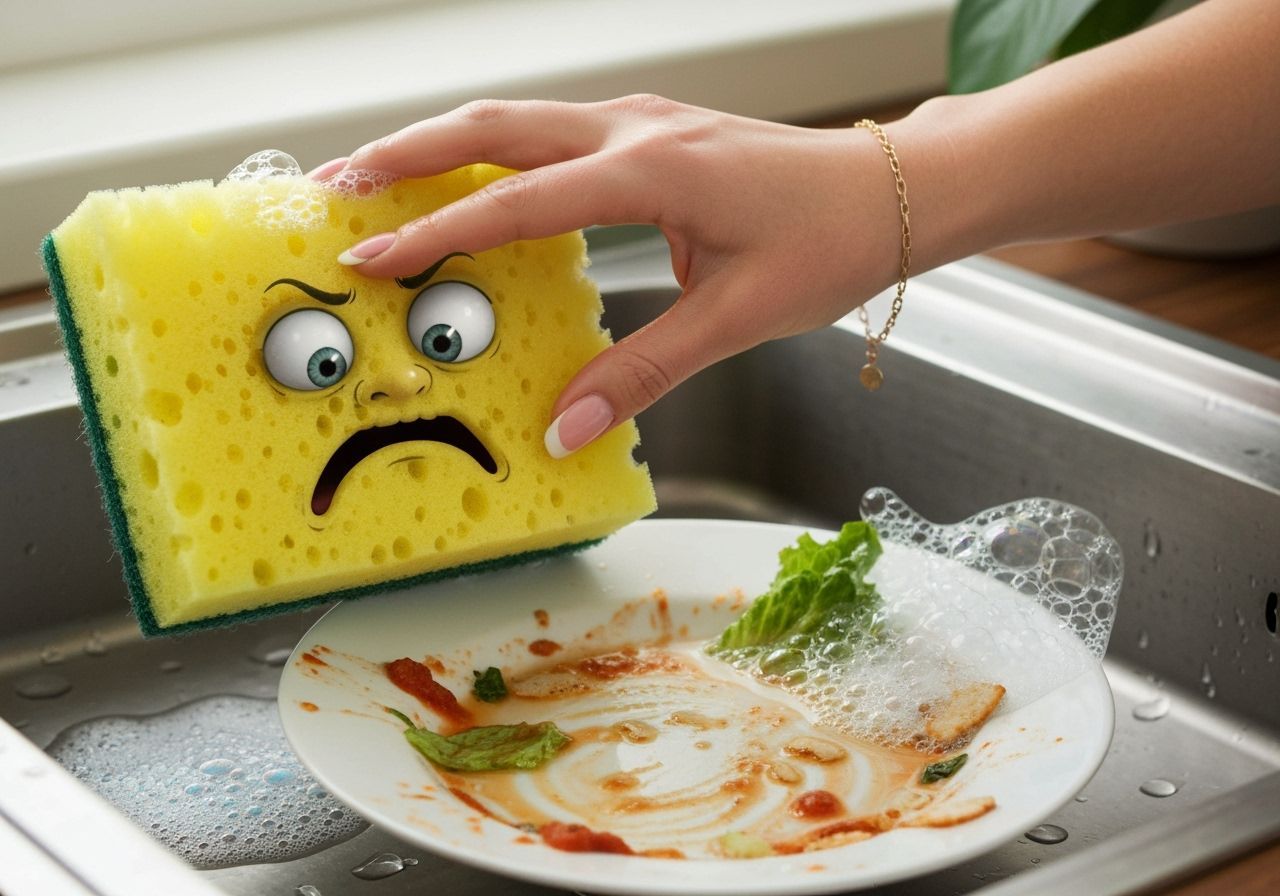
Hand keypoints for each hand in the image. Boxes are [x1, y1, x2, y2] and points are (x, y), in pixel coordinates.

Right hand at [319, 96, 906, 455]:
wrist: (893, 190)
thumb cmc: (830, 241)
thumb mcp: (737, 316)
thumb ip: (645, 371)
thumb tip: (567, 426)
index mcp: (653, 170)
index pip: (515, 202)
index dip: (435, 230)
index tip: (367, 254)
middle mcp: (635, 130)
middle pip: (492, 127)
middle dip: (405, 153)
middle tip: (334, 188)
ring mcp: (642, 122)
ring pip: (516, 121)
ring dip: (441, 146)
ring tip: (376, 180)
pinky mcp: (651, 132)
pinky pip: (552, 135)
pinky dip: (494, 157)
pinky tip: (471, 187)